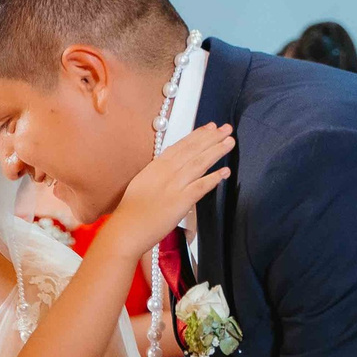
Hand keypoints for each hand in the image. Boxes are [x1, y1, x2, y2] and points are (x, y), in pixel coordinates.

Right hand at [92, 124, 232, 260]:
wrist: (127, 228)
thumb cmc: (131, 210)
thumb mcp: (142, 182)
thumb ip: (158, 171)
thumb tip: (170, 159)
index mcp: (156, 167)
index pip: (180, 146)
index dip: (197, 135)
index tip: (210, 127)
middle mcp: (166, 172)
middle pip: (192, 151)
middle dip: (211, 138)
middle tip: (226, 129)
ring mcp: (174, 186)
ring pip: (199, 164)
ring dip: (215, 151)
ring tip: (229, 142)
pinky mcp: (180, 202)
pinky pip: (200, 187)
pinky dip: (213, 178)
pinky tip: (224, 171)